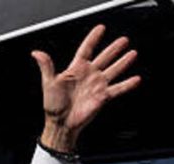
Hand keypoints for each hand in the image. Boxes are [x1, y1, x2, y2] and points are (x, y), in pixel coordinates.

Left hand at [32, 24, 140, 151]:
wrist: (61, 124)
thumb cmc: (53, 106)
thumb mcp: (49, 83)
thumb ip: (46, 66)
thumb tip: (37, 53)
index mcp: (76, 69)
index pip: (86, 49)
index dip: (93, 38)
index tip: (101, 28)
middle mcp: (88, 76)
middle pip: (104, 57)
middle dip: (113, 48)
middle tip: (123, 40)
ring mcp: (97, 86)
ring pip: (113, 70)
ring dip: (123, 62)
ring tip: (132, 53)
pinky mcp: (102, 97)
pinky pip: (117, 89)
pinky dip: (127, 84)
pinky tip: (136, 79)